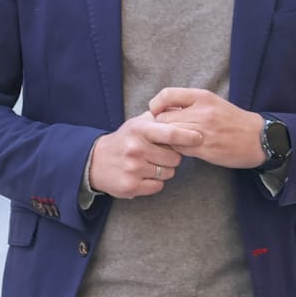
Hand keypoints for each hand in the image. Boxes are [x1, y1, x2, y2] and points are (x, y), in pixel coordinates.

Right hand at [88, 110, 203, 198]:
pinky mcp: (130, 186)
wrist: (95, 161)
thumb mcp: (136, 123)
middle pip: (174, 158)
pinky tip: (144, 175)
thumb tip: (182, 110)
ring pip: (168, 173)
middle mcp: (135, 148)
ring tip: (150, 164)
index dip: (188, 136)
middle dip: (173, 157)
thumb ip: (158, 118)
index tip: (199, 137)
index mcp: (139, 130)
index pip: (170, 133)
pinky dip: (155, 183)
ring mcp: (133, 168)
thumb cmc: (123, 140)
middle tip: (161, 155)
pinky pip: (158, 186)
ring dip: (164, 170)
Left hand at [148, 87, 265, 168]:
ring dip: (167, 140)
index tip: (156, 113)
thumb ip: (189, 103)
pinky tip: (183, 148)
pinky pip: (179, 149)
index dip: (156, 105)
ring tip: (172, 141)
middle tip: (162, 132)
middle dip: (160, 126)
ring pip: (169, 135)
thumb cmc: (232, 120)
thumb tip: (161, 108)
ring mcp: (203, 131)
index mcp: (203, 96)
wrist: (258, 138)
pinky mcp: (205, 149)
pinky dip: (177, 149)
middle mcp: (202, 111)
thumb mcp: (212, 103)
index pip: (166, 95)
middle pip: (164, 118)